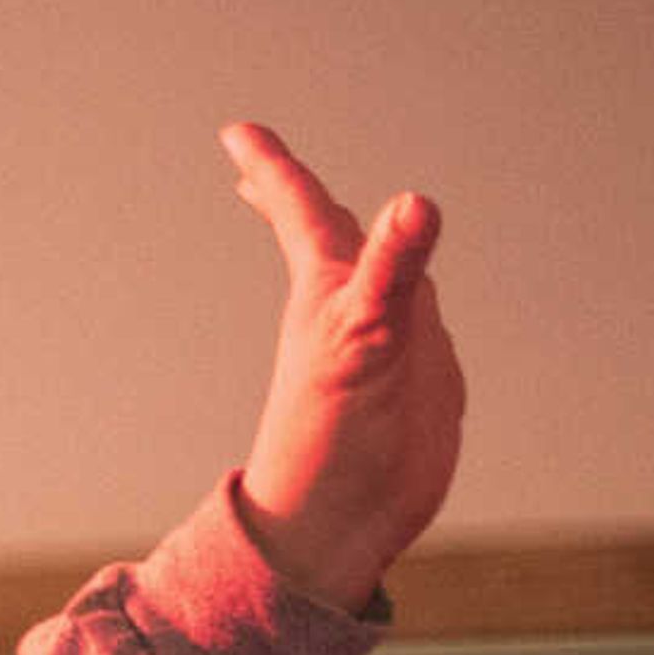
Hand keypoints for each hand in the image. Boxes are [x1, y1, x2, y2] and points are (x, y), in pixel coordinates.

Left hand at [222, 123, 465, 612]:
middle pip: (330, 236)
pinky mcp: (418, 376)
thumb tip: (416, 203)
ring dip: (363, 242)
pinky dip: (413, 296)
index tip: (234, 132)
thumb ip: (392, 271)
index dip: (274, 168)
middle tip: (263, 163)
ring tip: (348, 219)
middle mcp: (354, 309)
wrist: (341, 522)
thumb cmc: (334, 439)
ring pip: (376, 274)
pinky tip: (414, 301)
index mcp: (330, 292)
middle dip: (300, 197)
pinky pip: (415, 320)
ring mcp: (386, 343)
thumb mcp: (369, 341)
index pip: (302, 211)